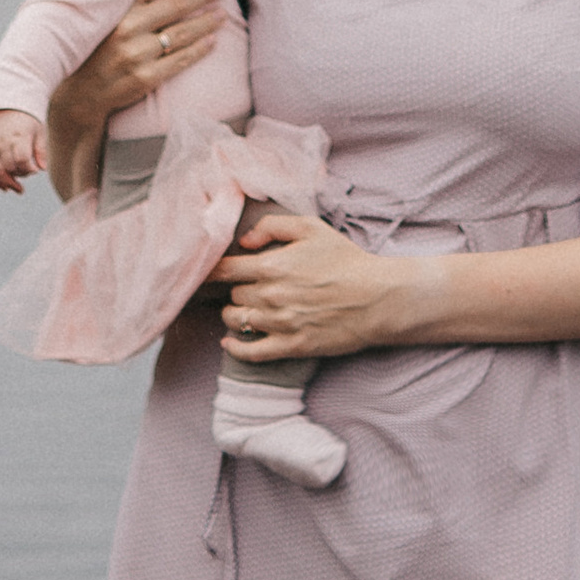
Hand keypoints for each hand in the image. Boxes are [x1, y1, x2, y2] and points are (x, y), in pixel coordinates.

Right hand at [0, 110, 46, 192]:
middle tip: (29, 173)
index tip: (35, 170)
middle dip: (20, 175)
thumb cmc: (27, 120)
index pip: (21, 159)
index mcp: (18, 135)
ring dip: (8, 183)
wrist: (7, 107)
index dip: (29, 169)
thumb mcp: (38, 130)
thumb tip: (42, 169)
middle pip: (9, 167)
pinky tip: (6, 188)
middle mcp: (3, 141)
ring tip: (19, 189)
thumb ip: (40, 149)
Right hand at [43, 0, 231, 196]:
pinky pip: (179, 61)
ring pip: (181, 33)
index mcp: (120, 10)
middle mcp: (129, 29)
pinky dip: (198, 50)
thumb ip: (131, 3)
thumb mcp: (107, 20)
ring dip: (206, 22)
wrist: (81, 94)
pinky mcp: (145, 78)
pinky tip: (212, 41)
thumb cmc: (99, 51)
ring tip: (223, 14)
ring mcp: (137, 55)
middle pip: (175, 5)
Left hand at [213, 212, 430, 363]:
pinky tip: (229, 342)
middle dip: (234, 291)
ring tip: (240, 309)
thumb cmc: (344, 259)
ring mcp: (279, 325)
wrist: (375, 297)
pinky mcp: (290, 347)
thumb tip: (245, 241)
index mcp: (272, 266)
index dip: (210, 271)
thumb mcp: (311, 228)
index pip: (225, 270)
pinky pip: (251, 353)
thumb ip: (272, 226)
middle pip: (232, 297)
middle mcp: (270, 296)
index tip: (205, 271)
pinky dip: (235, 349)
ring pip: (237, 322)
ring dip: (233, 315)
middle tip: (242, 288)